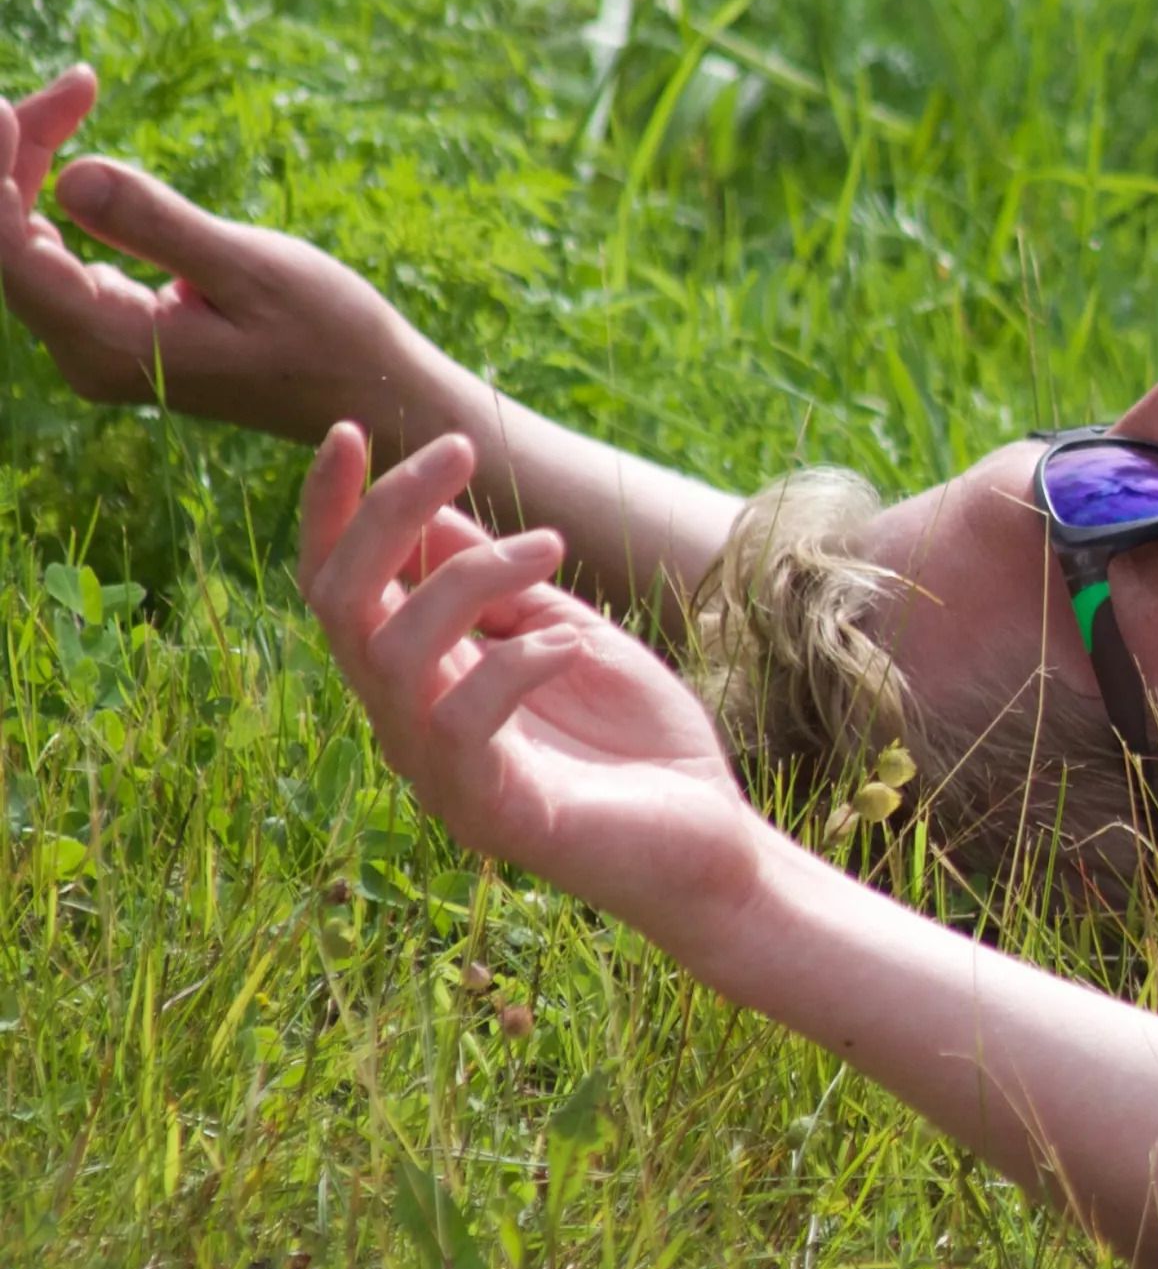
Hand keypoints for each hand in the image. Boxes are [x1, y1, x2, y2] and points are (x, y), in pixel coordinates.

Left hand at [2, 66, 439, 441]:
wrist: (375, 393)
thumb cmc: (333, 337)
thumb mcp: (255, 271)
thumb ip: (159, 226)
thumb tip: (72, 176)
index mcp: (114, 345)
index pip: (10, 250)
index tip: (6, 104)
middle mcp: (88, 354)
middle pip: (7, 241)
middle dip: (21, 154)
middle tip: (78, 82)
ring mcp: (99, 344)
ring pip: (25, 243)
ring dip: (35, 166)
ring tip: (71, 95)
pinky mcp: (117, 327)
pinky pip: (56, 254)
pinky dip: (53, 195)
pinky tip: (68, 148)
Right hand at [297, 425, 771, 941]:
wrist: (710, 839)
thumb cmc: (638, 738)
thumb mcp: (567, 630)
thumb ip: (497, 584)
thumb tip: (427, 510)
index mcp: (424, 674)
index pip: (342, 585)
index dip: (335, 509)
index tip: (355, 429)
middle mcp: (410, 721)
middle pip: (343, 604)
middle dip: (387, 513)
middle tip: (459, 449)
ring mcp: (441, 772)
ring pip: (391, 655)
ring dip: (467, 578)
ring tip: (552, 545)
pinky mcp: (489, 813)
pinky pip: (462, 725)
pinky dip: (512, 664)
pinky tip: (570, 645)